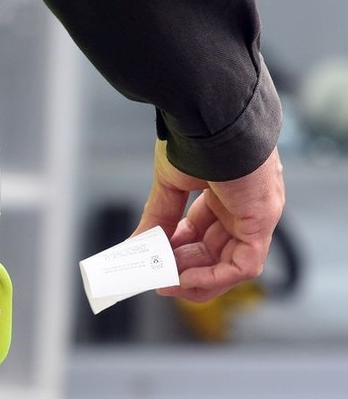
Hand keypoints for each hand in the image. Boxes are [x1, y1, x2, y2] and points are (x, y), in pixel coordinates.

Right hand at [134, 140, 285, 302]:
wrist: (212, 115)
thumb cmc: (197, 136)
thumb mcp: (170, 182)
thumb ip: (157, 217)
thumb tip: (136, 244)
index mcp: (226, 193)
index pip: (204, 234)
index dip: (178, 252)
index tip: (154, 263)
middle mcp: (245, 207)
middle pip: (217, 253)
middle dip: (183, 269)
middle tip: (155, 278)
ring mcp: (257, 214)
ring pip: (231, 265)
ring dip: (196, 279)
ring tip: (165, 283)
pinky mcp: (262, 221)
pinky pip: (242, 265)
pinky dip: (212, 278)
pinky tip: (183, 278)